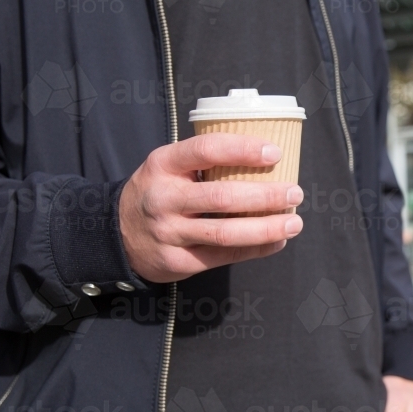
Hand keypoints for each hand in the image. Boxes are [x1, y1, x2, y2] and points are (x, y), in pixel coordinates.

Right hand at [119, 133, 303, 282]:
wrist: (117, 233)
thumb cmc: (158, 191)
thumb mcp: (168, 167)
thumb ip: (204, 162)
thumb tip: (266, 160)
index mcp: (163, 164)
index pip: (206, 150)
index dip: (243, 150)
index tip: (275, 152)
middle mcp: (163, 198)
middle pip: (222, 197)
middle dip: (266, 196)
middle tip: (295, 192)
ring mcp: (169, 233)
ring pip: (226, 233)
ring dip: (267, 228)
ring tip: (294, 222)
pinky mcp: (177, 261)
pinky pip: (224, 257)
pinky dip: (256, 249)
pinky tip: (277, 241)